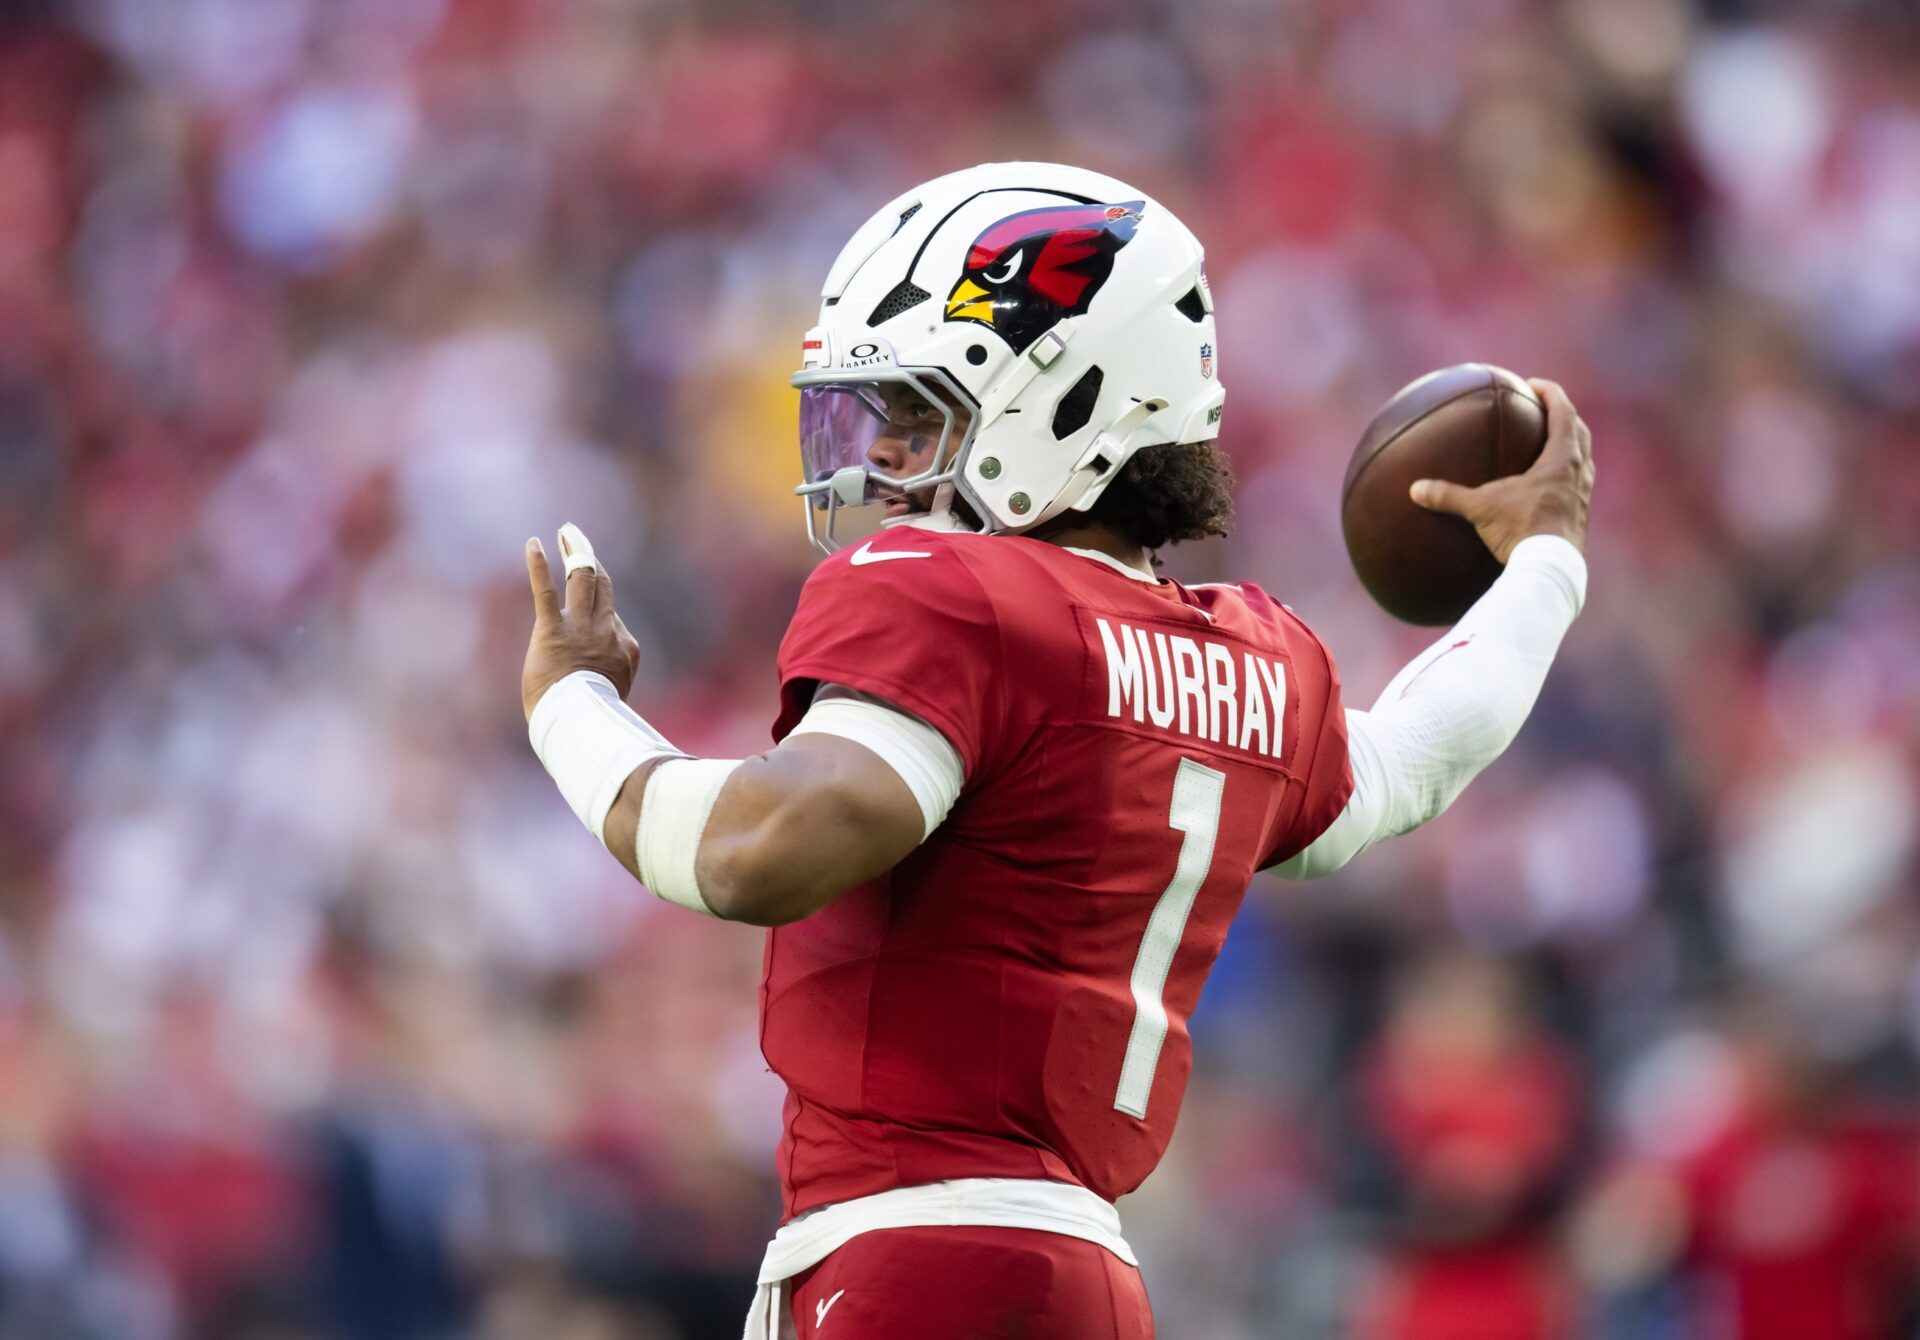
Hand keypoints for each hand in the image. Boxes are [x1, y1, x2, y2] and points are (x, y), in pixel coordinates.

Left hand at [522, 523, 641, 720]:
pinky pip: (546, 590)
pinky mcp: (553, 630)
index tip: (584, 612)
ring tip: (568, 532)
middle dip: (591, 559)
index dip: (597, 612)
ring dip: (576, 552)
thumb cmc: (591, 720)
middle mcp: (607, 630)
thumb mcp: (611, 697)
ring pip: (583, 579)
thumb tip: (598, 682)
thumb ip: (608, 678)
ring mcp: (581, 628)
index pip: (613, 617)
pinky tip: (533, 543)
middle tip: (579, 540)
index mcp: (624, 648)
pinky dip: (538, 564)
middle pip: (603, 586)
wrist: (580, 724)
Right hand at [1409, 378, 1593, 562]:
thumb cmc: (1520, 531)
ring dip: (1570, 446)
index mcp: (1562, 459)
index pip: (1563, 412)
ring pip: (1584, 459)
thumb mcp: (1481, 509)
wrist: (1550, 568)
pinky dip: (1565, 477)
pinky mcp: (1580, 518)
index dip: (1550, 393)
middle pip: (1580, 432)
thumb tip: (1415, 489)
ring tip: (1551, 444)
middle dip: (1564, 416)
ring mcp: (1583, 496)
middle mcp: (1579, 473)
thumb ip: (1449, 496)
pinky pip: (1577, 486)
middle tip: (1546, 409)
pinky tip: (1547, 488)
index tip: (1533, 385)